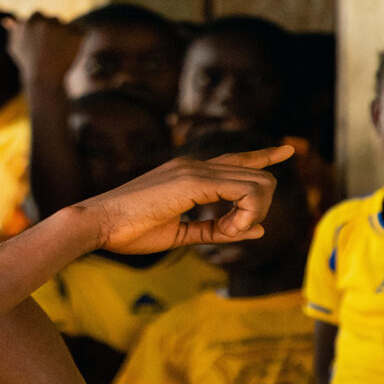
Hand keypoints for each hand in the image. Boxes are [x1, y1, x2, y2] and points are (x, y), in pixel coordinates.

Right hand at [4, 12, 82, 83]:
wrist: (45, 81)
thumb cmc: (29, 66)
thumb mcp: (15, 48)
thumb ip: (13, 31)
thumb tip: (6, 20)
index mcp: (29, 22)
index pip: (38, 16)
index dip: (42, 30)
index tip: (43, 42)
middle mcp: (44, 22)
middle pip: (54, 20)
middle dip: (55, 32)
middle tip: (53, 50)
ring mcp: (61, 27)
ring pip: (68, 26)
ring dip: (67, 36)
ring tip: (61, 55)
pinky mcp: (77, 34)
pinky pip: (82, 32)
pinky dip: (79, 41)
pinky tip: (71, 54)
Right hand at [77, 146, 294, 254]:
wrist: (97, 224)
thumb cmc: (129, 231)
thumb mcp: (180, 233)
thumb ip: (216, 231)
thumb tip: (257, 230)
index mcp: (188, 173)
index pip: (236, 159)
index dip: (263, 156)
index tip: (286, 151)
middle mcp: (194, 165)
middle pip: (256, 174)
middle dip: (258, 208)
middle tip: (233, 232)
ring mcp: (194, 169)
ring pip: (257, 182)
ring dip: (252, 214)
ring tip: (228, 231)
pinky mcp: (193, 181)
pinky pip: (244, 191)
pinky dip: (246, 214)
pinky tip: (230, 229)